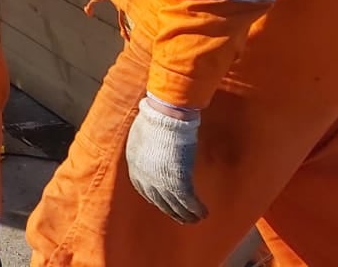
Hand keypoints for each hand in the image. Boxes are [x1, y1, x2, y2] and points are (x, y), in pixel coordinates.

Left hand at [125, 97, 206, 223]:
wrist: (165, 117)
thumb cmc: (155, 118)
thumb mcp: (143, 134)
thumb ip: (147, 146)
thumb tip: (154, 146)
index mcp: (134, 163)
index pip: (141, 187)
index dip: (153, 196)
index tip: (160, 202)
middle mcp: (144, 176)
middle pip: (157, 200)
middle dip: (169, 210)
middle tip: (180, 217)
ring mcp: (160, 181)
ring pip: (174, 205)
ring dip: (185, 214)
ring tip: (195, 219)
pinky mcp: (178, 183)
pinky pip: (188, 202)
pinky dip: (196, 209)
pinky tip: (203, 213)